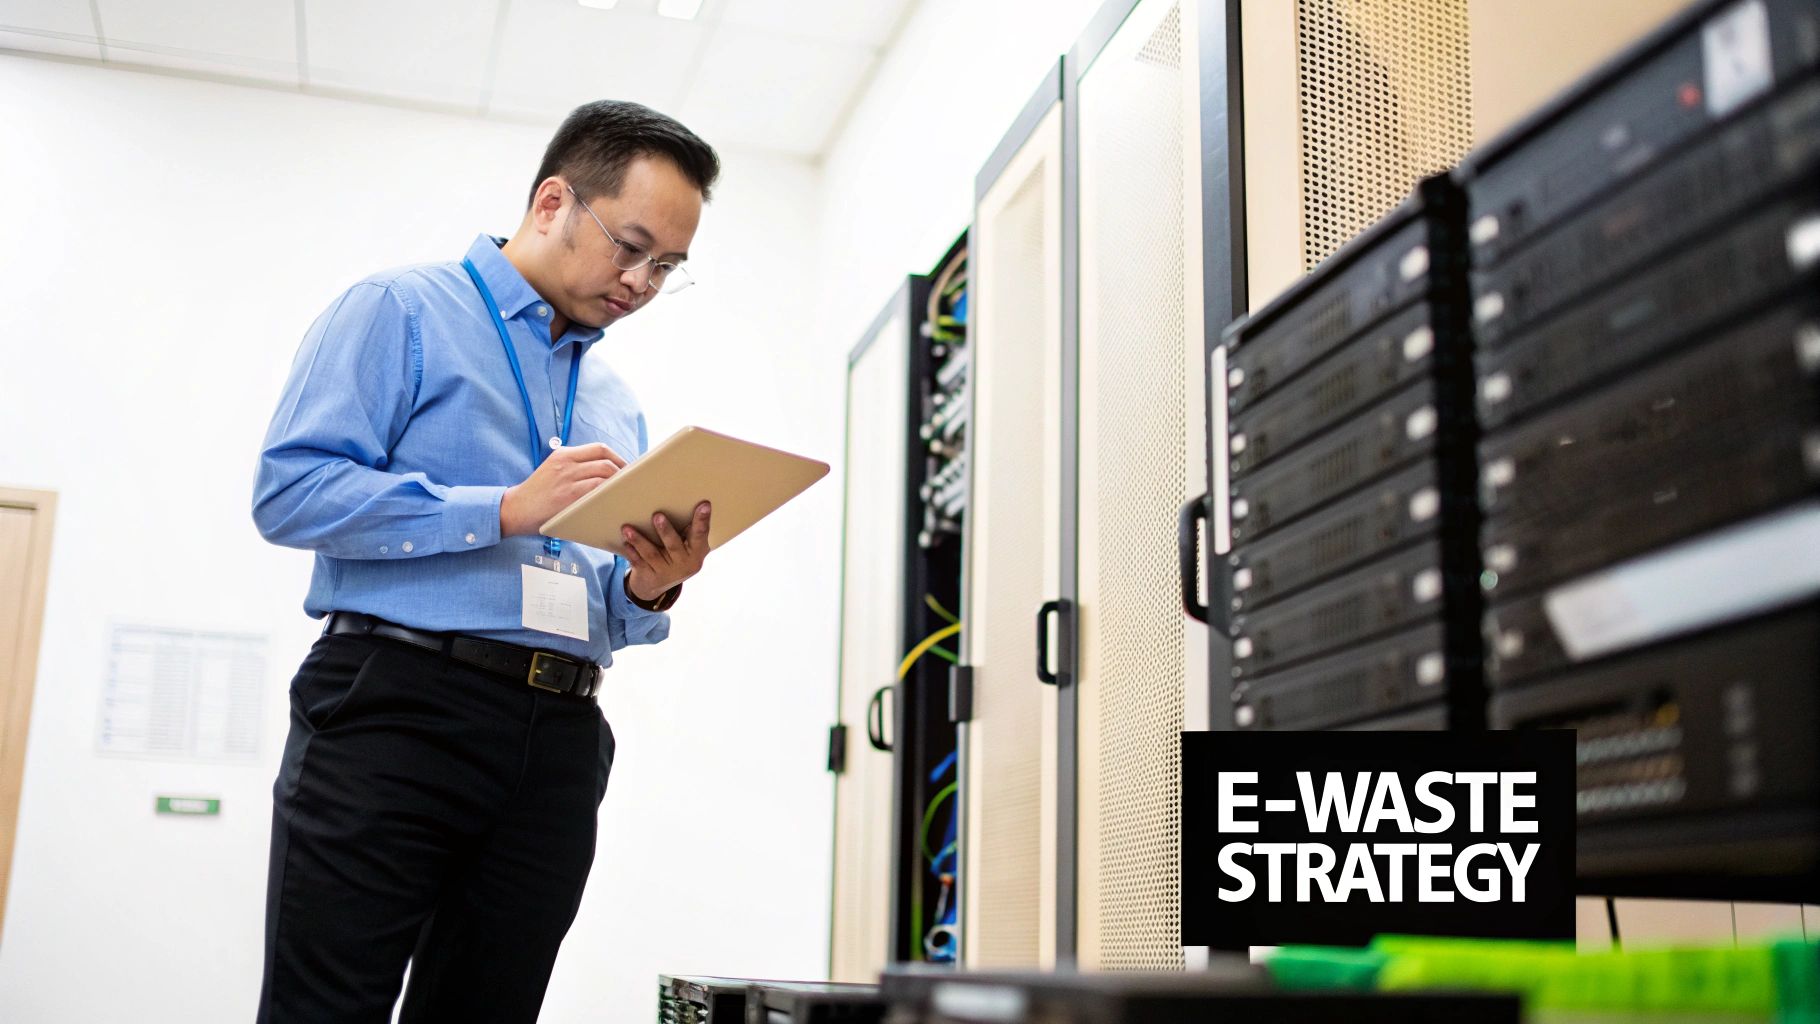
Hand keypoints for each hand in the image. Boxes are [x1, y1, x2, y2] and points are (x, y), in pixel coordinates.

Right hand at [499, 442, 626, 536]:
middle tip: (631, 482)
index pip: (599, 448)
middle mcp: (566, 462)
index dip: (618, 457)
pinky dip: (609, 493)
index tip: (627, 469)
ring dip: (619, 482)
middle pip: (605, 459)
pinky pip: (597, 489)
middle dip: (623, 471)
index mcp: (563, 454)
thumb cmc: (539, 494)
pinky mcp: (569, 495)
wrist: (516, 509)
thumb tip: (607, 471)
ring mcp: (567, 478)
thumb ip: (575, 467)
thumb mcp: (553, 470)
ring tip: (626, 491)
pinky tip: (615, 499)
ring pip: (604, 473)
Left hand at [622, 502, 710, 600]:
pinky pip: (639, 563)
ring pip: (652, 554)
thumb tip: (683, 497)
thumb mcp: (689, 547)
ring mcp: (666, 572)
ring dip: (639, 540)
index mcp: (697, 552)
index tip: (704, 504)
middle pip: (673, 545)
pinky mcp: (650, 576)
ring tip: (628, 529)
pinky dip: (632, 553)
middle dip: (665, 531)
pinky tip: (625, 544)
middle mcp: (684, 564)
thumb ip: (689, 530)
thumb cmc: (677, 555)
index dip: (703, 520)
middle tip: (657, 515)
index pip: (701, 534)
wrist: (660, 585)